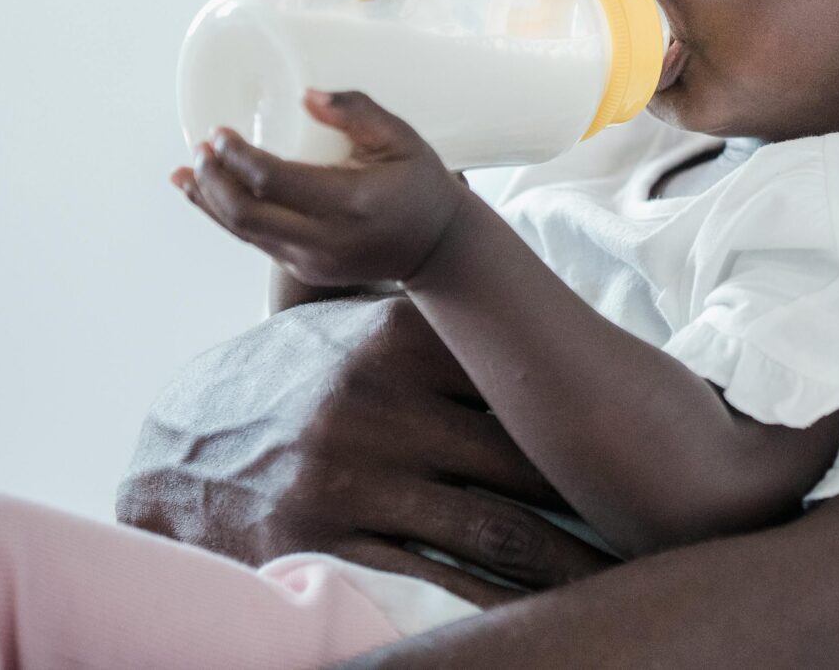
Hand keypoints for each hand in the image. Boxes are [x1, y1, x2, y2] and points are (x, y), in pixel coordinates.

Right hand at [115, 295, 616, 604]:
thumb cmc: (286, 383)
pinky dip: (496, 602)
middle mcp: (379, 404)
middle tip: (660, 521)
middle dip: (595, 496)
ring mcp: (353, 476)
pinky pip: (436, 580)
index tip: (651, 439)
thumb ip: (419, 304)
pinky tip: (539, 613)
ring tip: (621, 576)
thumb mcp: (347, 324)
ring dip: (564, 560)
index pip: (522, 378)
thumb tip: (486, 224)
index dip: (591, 415)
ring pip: (493, 529)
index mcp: (396, 341)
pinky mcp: (327, 541)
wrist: (178, 457)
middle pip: (524, 460)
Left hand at [174, 90, 468, 288]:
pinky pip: (254, 242)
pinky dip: (225, 217)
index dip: (238, 157)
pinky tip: (205, 196)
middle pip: (245, 214)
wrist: (437, 248)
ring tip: (186, 171)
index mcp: (351, 202)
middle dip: (213, 180)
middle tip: (201, 149)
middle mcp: (326, 238)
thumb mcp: (403, 139)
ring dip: (208, 201)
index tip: (219, 132)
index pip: (274, 181)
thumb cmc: (420, 185)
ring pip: (242, 232)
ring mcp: (311, 261)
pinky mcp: (304, 271)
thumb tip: (306, 95)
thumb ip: (358, 112)